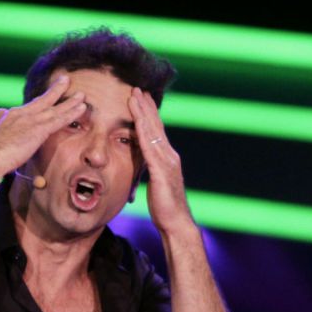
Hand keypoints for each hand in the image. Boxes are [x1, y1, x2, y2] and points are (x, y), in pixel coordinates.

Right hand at [0, 76, 86, 177]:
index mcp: (5, 116)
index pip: (24, 110)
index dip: (35, 106)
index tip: (43, 100)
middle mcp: (18, 114)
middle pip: (41, 101)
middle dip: (55, 91)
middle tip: (65, 80)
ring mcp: (29, 120)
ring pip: (54, 109)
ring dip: (69, 102)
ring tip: (82, 95)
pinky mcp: (38, 129)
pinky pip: (59, 119)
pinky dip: (71, 112)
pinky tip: (81, 107)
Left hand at [128, 86, 195, 234]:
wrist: (176, 223)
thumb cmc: (164, 208)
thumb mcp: (154, 184)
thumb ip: (150, 171)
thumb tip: (142, 164)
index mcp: (166, 158)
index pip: (156, 132)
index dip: (148, 114)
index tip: (140, 99)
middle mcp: (169, 156)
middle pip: (155, 126)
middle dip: (146, 106)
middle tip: (137, 88)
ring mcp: (167, 162)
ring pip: (152, 132)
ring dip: (143, 112)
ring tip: (135, 96)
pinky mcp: (161, 170)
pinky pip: (149, 147)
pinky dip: (143, 132)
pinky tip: (136, 121)